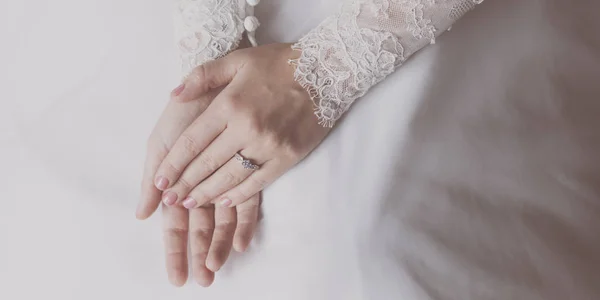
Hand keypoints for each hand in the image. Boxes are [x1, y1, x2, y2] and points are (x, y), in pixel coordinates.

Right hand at [137, 92, 259, 286]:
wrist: (210, 82)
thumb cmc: (182, 110)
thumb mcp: (161, 142)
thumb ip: (153, 178)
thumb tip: (142, 215)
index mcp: (178, 182)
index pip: (175, 224)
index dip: (175, 250)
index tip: (177, 277)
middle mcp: (203, 185)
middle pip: (201, 228)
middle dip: (200, 254)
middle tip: (202, 280)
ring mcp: (226, 179)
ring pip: (224, 220)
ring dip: (221, 245)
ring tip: (219, 267)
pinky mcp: (249, 169)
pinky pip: (248, 201)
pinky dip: (245, 222)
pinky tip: (245, 242)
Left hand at [154, 43, 329, 208]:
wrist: (327, 72)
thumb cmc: (278, 64)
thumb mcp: (237, 59)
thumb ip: (202, 76)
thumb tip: (174, 96)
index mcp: (229, 104)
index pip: (192, 141)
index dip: (173, 164)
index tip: (159, 181)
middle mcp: (246, 128)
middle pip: (207, 164)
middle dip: (184, 184)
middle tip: (170, 199)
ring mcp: (268, 145)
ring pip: (230, 178)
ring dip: (207, 194)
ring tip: (191, 203)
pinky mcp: (287, 157)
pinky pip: (258, 183)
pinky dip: (239, 195)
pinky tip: (224, 202)